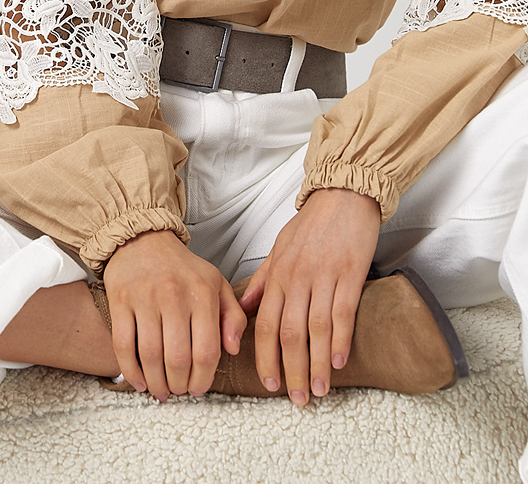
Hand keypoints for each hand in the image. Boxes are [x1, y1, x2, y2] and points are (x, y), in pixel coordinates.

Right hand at [103, 229, 246, 400]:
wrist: (144, 239)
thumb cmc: (182, 268)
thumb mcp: (217, 284)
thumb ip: (234, 316)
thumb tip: (233, 349)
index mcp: (202, 293)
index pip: (206, 351)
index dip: (202, 379)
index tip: (198, 390)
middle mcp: (174, 295)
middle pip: (177, 358)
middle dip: (178, 385)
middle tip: (178, 391)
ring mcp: (145, 297)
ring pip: (150, 355)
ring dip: (155, 382)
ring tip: (160, 390)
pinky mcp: (120, 299)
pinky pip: (123, 344)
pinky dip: (130, 370)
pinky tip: (138, 381)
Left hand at [237, 187, 380, 405]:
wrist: (342, 196)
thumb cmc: (311, 224)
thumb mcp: (279, 249)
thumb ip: (263, 281)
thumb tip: (245, 309)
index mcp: (278, 274)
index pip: (265, 323)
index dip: (265, 356)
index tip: (269, 383)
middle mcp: (297, 278)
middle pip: (289, 332)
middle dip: (291, 370)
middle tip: (296, 399)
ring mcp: (323, 276)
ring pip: (316, 329)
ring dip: (317, 364)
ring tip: (319, 391)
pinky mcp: (349, 273)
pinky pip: (342, 312)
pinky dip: (340, 340)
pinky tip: (339, 362)